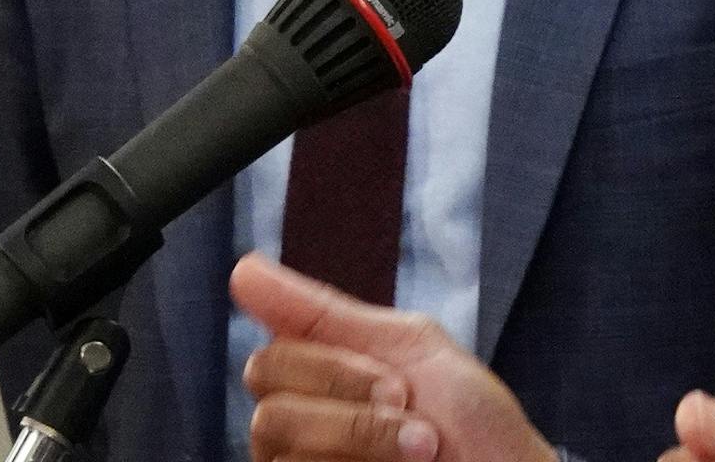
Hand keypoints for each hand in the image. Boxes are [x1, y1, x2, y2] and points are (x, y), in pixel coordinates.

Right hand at [231, 252, 555, 461]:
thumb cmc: (470, 420)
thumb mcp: (410, 347)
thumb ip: (324, 313)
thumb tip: (244, 270)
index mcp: (320, 381)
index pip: (270, 357)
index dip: (329, 361)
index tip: (389, 372)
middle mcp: (300, 427)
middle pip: (269, 398)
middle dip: (346, 393)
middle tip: (406, 403)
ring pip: (276, 438)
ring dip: (361, 434)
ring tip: (421, 447)